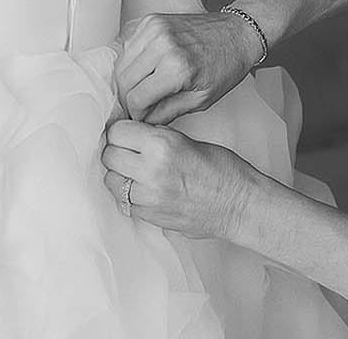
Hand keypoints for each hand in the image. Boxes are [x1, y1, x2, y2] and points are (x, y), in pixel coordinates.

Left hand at [101, 119, 263, 240]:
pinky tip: (142, 188)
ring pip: (110, 180)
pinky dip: (127, 194)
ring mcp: (148, 196)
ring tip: (135, 171)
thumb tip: (131, 135)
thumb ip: (156, 137)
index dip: (120, 131)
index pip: (117, 132)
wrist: (239, 205)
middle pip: (109, 155)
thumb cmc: (223, 170)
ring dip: (118, 174)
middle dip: (116, 150)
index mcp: (162, 144)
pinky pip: (123, 201)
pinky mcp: (150, 216)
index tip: (124, 133)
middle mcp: (151, 170)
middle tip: (129, 151)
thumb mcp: (187, 140)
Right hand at [113, 11, 258, 123]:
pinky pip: (129, 46)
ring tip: (144, 89)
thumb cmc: (225, 66)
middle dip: (129, 98)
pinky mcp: (151, 20)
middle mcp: (162, 45)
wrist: (237, 33)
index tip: (142, 117)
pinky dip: (133, 61)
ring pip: (122, 63)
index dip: (137, 114)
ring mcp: (155, 29)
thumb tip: (143, 121)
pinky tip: (147, 70)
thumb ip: (168, 113)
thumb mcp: (202, 100)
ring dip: (129, 80)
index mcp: (177, 68)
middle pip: (123, 81)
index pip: (136, 99)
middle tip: (141, 106)